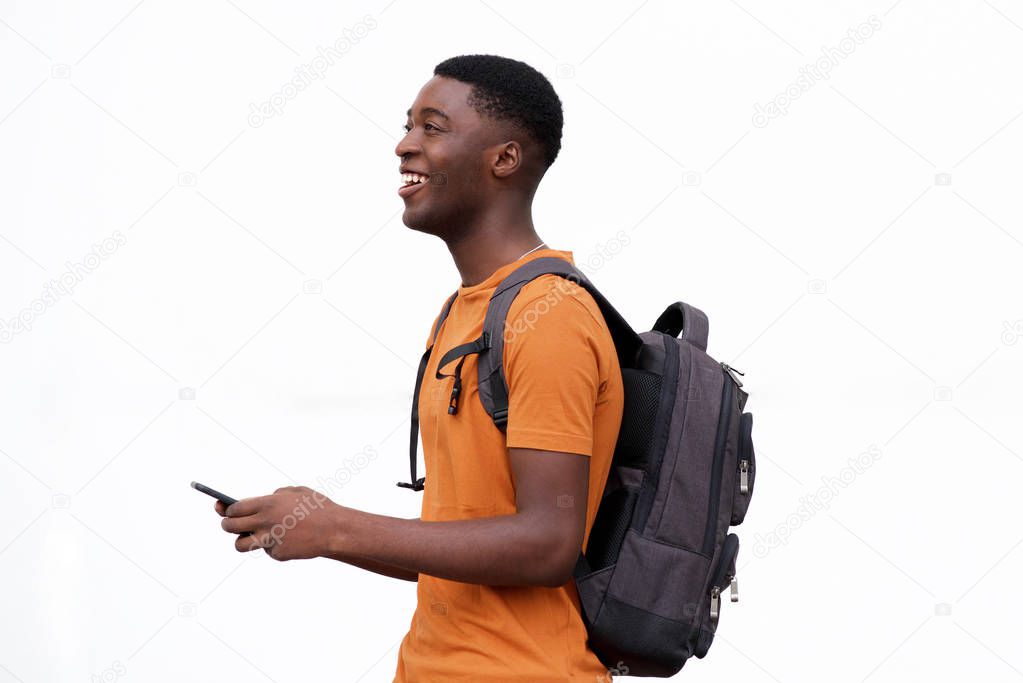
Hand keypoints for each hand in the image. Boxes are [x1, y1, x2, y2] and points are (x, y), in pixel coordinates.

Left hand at [217, 486, 343, 560]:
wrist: (334, 530)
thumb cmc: (318, 507)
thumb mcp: (296, 492)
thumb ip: (275, 496)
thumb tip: (259, 503)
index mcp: (268, 504)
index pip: (234, 508)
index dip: (228, 510)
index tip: (226, 510)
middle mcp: (265, 522)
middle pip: (230, 526)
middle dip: (227, 525)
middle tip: (229, 524)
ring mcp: (270, 540)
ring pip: (240, 545)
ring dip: (242, 541)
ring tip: (249, 537)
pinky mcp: (277, 554)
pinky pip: (267, 550)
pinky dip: (273, 546)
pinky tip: (287, 540)